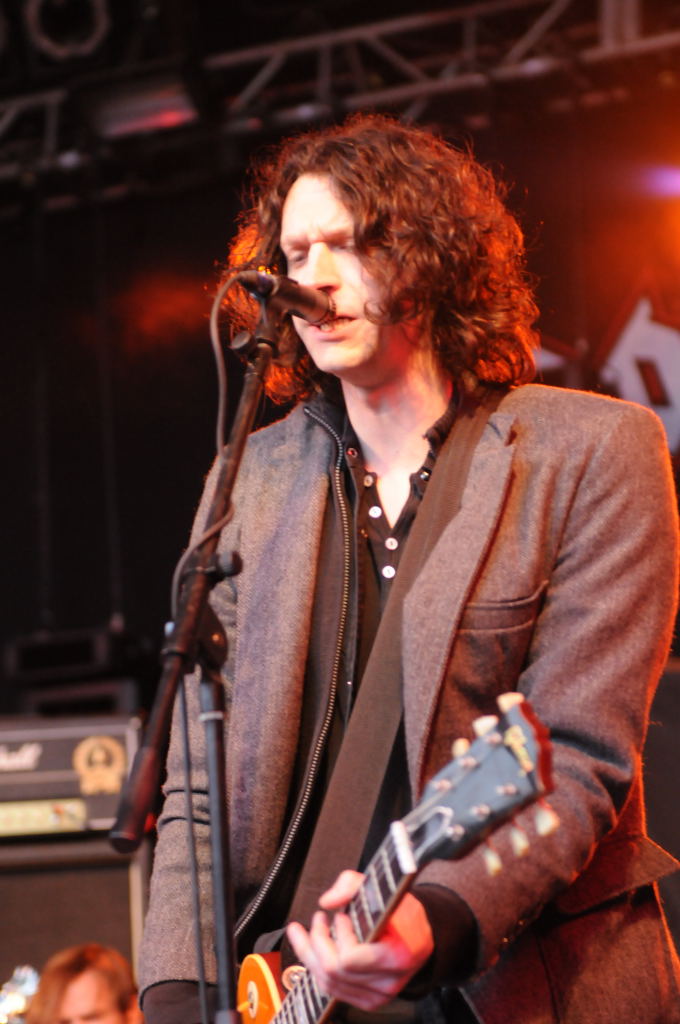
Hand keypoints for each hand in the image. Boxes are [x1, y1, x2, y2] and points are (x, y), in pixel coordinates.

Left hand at [285, 870, 434, 1011]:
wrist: (417, 936)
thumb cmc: (401, 912)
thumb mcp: (382, 887)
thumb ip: (352, 885)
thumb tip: (327, 901)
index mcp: (397, 954)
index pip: (350, 958)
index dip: (339, 934)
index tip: (341, 915)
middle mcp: (388, 982)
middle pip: (334, 971)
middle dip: (317, 941)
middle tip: (318, 919)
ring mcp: (378, 995)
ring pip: (327, 983)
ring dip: (310, 954)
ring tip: (311, 931)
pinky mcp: (369, 1001)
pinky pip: (332, 990)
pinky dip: (317, 968)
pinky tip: (315, 950)